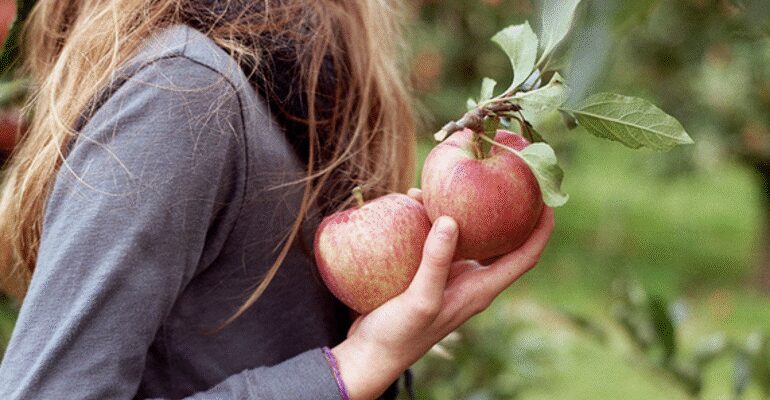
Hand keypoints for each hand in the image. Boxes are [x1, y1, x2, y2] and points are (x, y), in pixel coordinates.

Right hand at [332, 188, 553, 399]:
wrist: (372, 353)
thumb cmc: (401, 334)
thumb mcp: (421, 299)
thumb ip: (436, 261)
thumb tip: (450, 219)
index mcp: (480, 289)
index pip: (525, 257)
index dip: (541, 230)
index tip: (548, 200)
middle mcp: (470, 280)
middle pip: (501, 242)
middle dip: (506, 212)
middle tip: (506, 179)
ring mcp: (449, 276)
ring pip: (466, 236)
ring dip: (462, 211)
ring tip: (449, 184)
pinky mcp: (426, 273)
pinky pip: (437, 239)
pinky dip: (430, 220)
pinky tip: (414, 202)